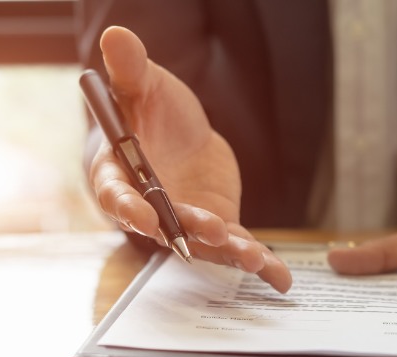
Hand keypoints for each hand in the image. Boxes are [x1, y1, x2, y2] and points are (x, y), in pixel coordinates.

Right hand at [89, 26, 291, 292]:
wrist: (179, 131)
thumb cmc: (149, 110)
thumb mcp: (144, 85)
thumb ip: (130, 69)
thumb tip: (116, 37)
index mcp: (119, 175)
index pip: (117, 195)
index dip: (129, 208)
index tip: (144, 217)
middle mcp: (150, 208)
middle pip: (166, 226)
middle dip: (189, 231)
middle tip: (214, 230)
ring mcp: (185, 222)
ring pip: (204, 244)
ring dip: (228, 252)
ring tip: (255, 259)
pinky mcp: (216, 226)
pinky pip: (236, 246)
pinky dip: (259, 264)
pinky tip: (281, 280)